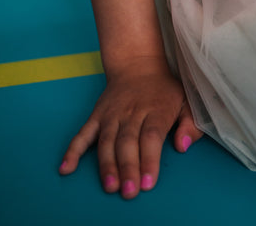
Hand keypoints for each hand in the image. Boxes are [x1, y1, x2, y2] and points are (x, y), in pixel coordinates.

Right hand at [59, 59, 202, 197]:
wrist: (138, 64)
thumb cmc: (165, 89)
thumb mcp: (186, 100)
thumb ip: (190, 124)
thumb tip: (182, 146)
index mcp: (156, 109)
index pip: (151, 136)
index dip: (149, 159)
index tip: (148, 182)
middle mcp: (132, 112)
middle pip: (128, 141)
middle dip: (128, 167)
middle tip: (129, 192)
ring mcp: (111, 114)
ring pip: (107, 141)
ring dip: (107, 164)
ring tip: (110, 186)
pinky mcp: (96, 116)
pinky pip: (82, 133)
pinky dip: (73, 150)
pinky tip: (66, 168)